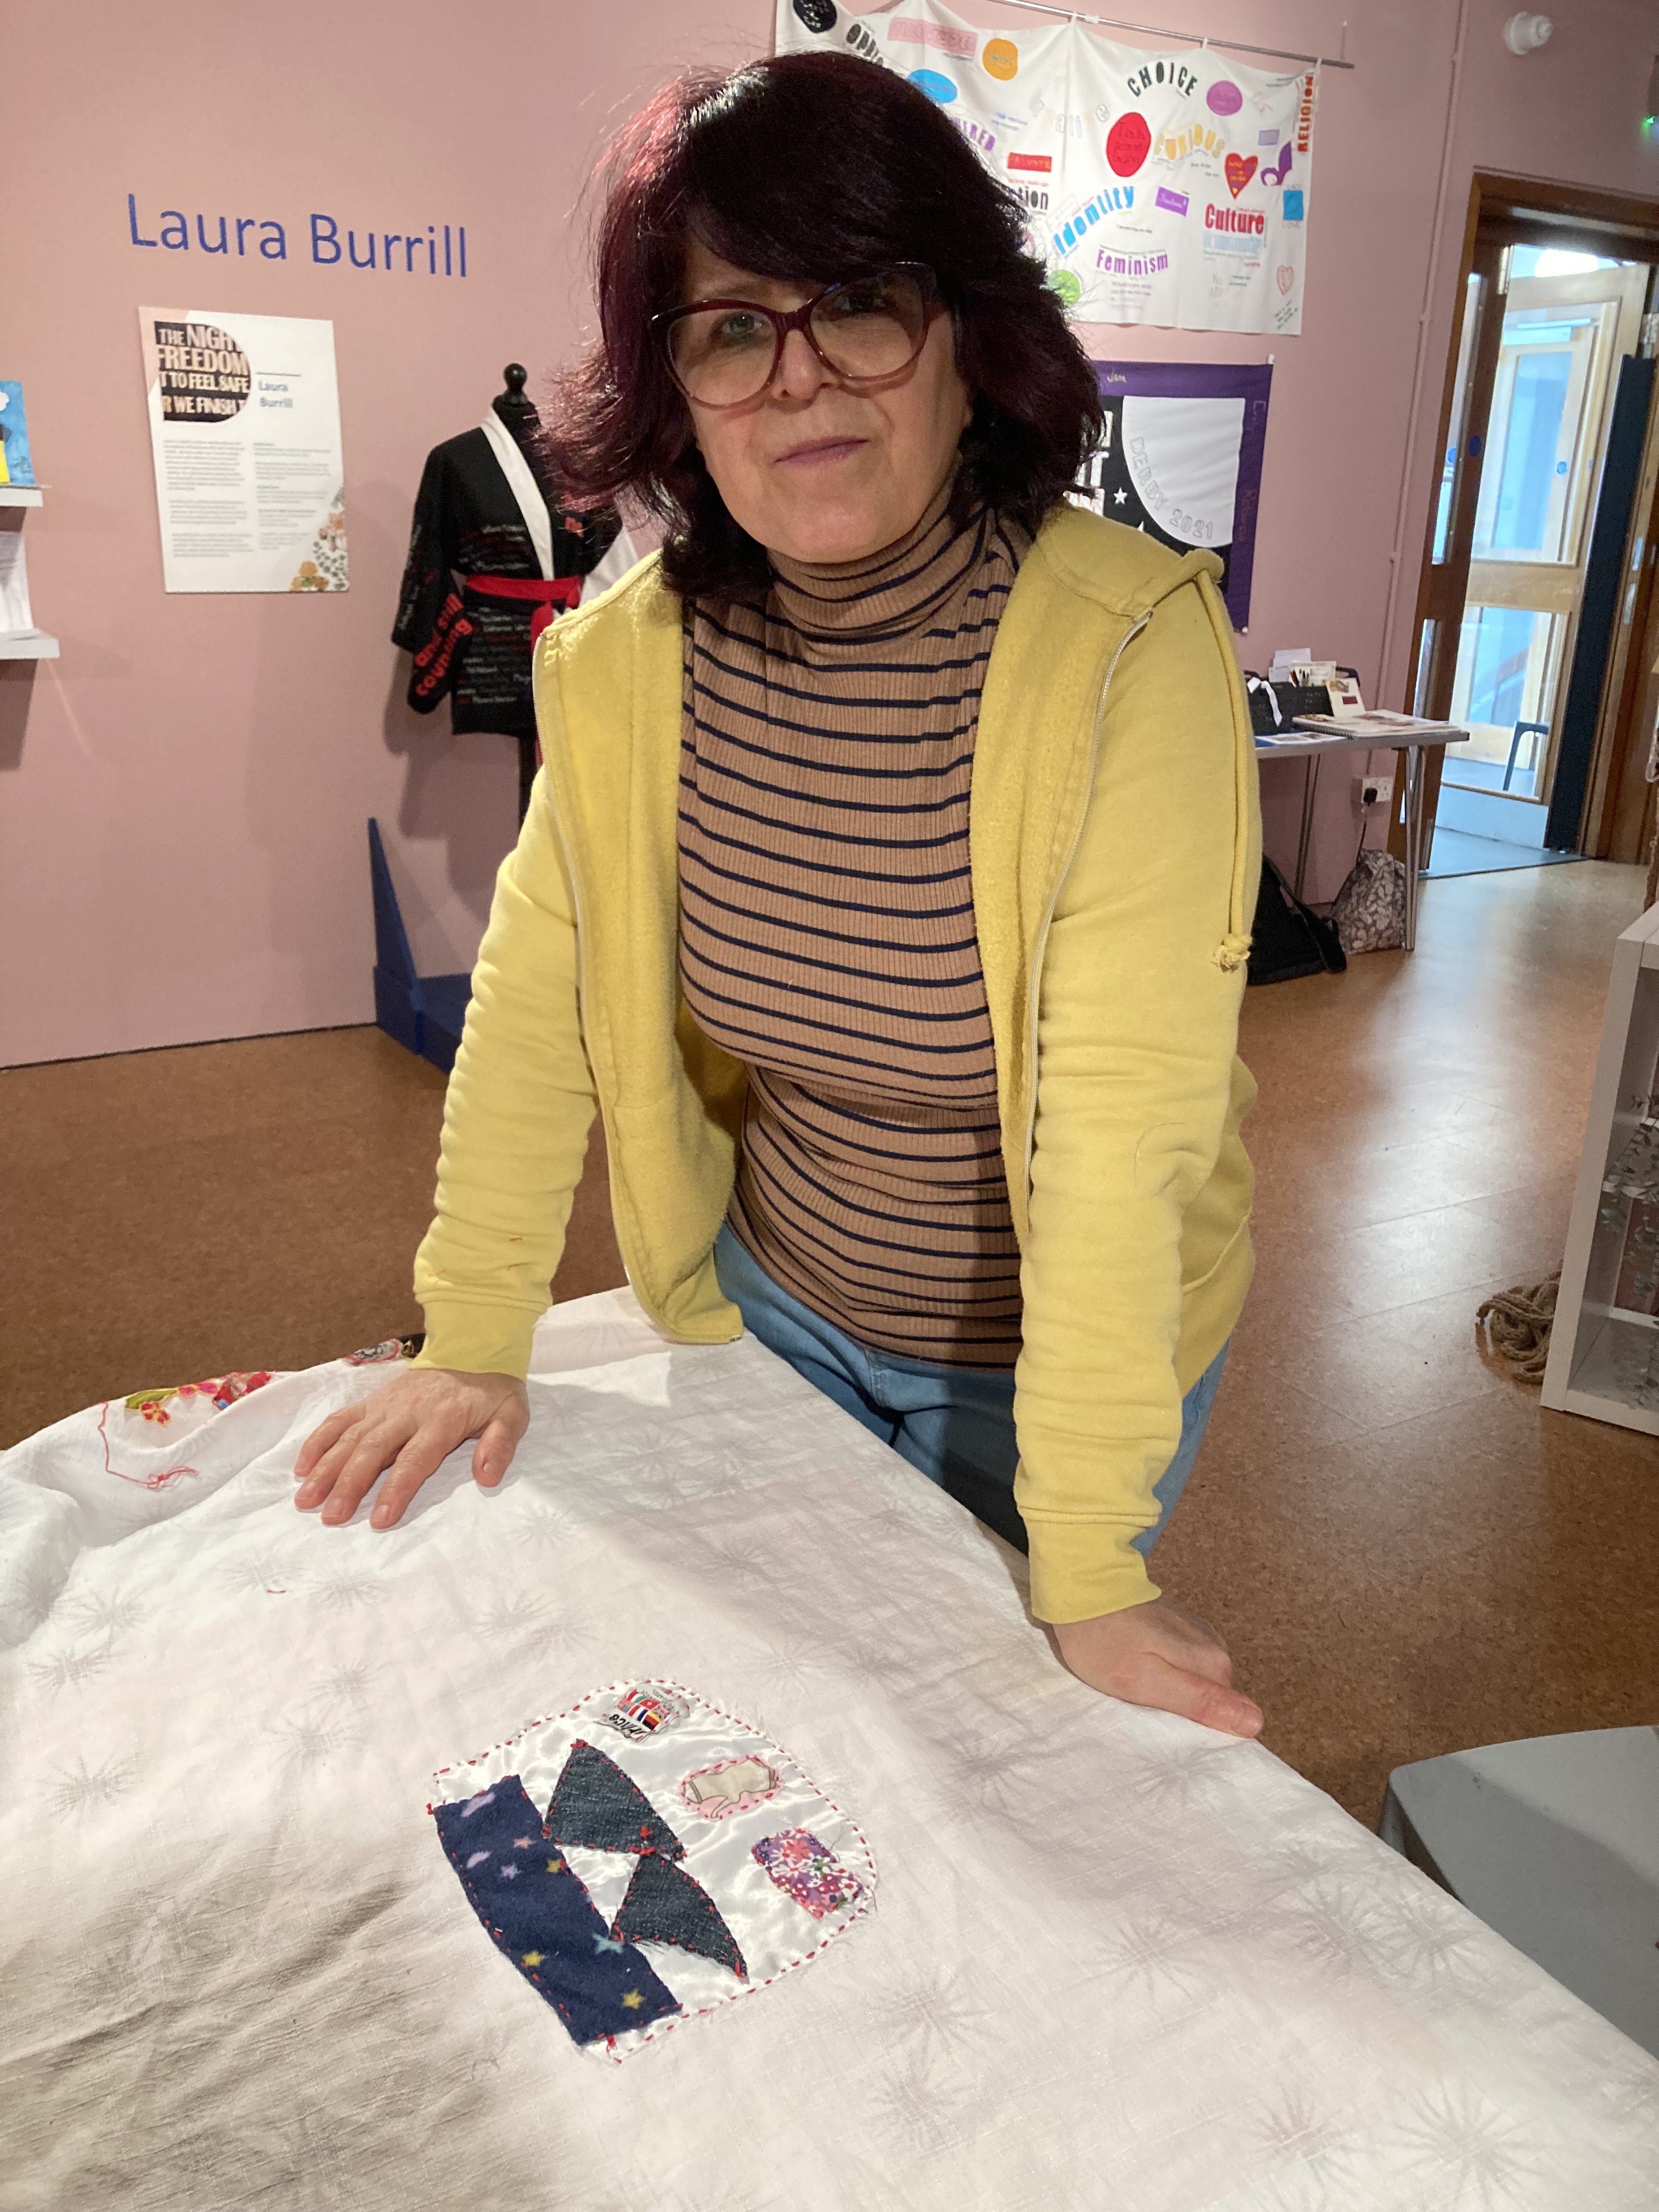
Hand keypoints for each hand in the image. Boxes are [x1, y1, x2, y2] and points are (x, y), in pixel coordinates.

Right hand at [293, 1368, 529, 1529]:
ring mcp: (384, 1406)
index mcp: (440, 1420)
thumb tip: (487, 1478)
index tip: (379, 1519)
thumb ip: (501, 1444)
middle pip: (371, 1451)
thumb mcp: (512, 1414)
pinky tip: (301, 1467)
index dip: (396, 1490)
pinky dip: (318, 1441)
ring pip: (348, 1438)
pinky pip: (339, 1419)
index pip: (414, 1460)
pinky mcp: (372, 1401)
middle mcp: (406, 1413)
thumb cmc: (492, 1389)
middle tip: (330, 1517)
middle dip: (349, 1485)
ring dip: (325, 1469)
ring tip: (305, 1499)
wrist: (473, 1346)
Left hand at [1050, 1597, 1263, 1737]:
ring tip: (1137, 1689)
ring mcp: (1197, 1633)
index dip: (1195, 1727)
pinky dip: (1163, 1672)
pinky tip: (1139, 1668)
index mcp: (1213, 1663)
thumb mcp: (1147, 1683)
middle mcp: (1214, 1646)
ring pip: (1195, 1681)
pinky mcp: (1178, 1626)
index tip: (1163, 1725)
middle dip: (1181, 1708)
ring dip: (1171, 1690)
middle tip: (1143, 1707)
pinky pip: (1182, 1663)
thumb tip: (1256, 1722)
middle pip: (1210, 1697)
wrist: (1080, 1590)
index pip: (1226, 1715)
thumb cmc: (1105, 1643)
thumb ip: (1200, 1702)